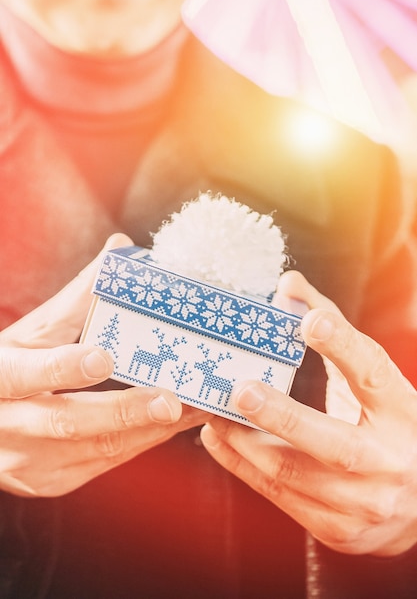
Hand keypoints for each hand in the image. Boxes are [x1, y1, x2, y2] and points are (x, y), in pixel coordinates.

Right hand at [0, 234, 206, 496]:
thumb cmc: (10, 368)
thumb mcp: (32, 333)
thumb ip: (76, 298)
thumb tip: (121, 249)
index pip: (25, 374)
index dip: (62, 368)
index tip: (104, 357)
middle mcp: (7, 428)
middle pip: (66, 423)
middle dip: (124, 412)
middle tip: (171, 400)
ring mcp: (28, 463)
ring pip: (94, 449)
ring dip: (148, 430)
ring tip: (194, 407)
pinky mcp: (52, 481)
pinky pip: (105, 462)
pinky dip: (142, 441)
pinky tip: (174, 424)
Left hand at [200, 271, 416, 556]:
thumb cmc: (389, 426)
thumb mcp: (372, 380)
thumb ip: (332, 329)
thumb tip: (287, 285)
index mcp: (403, 413)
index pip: (372, 372)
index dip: (340, 344)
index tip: (306, 321)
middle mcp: (388, 460)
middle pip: (332, 442)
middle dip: (281, 416)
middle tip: (239, 389)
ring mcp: (364, 503)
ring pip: (292, 473)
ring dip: (243, 441)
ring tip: (212, 411)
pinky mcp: (337, 529)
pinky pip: (279, 495)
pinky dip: (241, 465)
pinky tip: (218, 439)